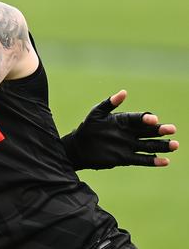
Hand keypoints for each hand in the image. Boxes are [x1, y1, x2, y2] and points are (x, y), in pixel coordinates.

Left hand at [61, 90, 178, 169]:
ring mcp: (128, 145)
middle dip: (160, 131)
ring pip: (149, 145)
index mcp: (123, 121)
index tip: (154, 118)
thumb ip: (109, 103)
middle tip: (172, 129)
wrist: (79, 147)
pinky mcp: (125, 158)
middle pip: (148, 132)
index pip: (138, 119)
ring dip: (162, 145)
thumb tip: (124, 92)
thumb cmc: (87, 127)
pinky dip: (153, 160)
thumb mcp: (96, 113)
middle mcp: (129, 133)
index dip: (146, 119)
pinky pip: (142, 159)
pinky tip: (165, 161)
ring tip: (175, 145)